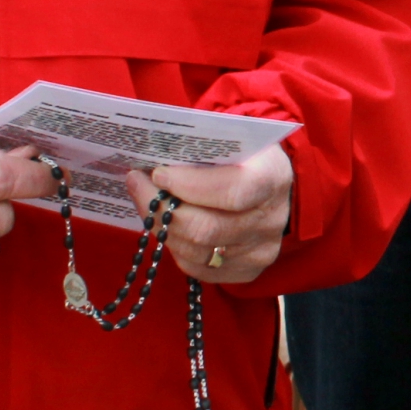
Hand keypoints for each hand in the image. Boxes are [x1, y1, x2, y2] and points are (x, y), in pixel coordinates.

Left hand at [132, 145, 293, 287]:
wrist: (271, 187)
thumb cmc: (242, 156)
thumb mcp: (232, 139)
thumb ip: (199, 145)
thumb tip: (149, 155)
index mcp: (273, 178)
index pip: (233, 190)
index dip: (191, 185)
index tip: (158, 173)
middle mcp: (271, 219)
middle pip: (208, 228)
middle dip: (162, 208)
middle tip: (137, 185)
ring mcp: (260, 250)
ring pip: (196, 251)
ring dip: (162, 227)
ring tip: (147, 203)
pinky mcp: (247, 270)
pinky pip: (196, 267)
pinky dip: (174, 246)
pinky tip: (167, 225)